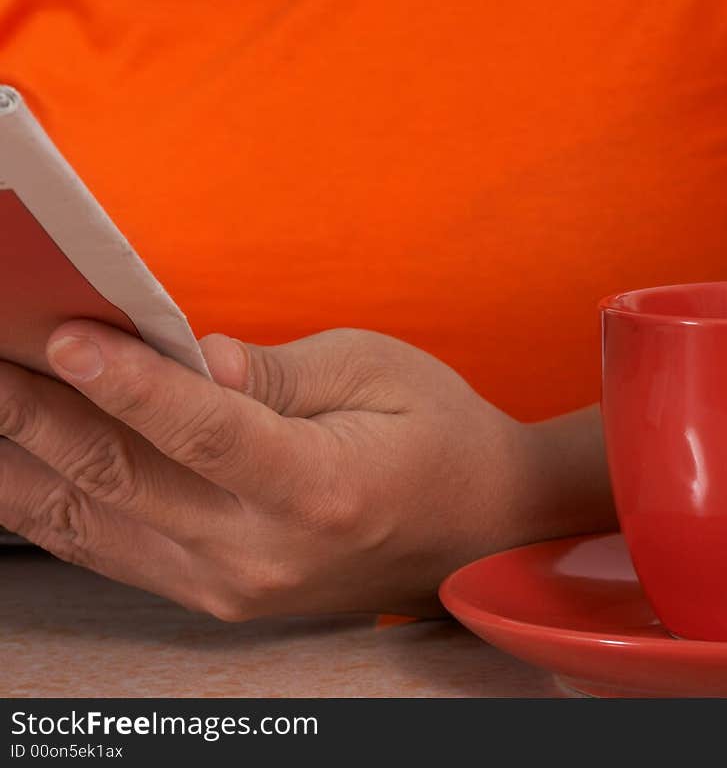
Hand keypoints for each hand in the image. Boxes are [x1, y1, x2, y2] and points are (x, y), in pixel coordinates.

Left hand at [0, 324, 609, 619]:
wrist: (476, 528)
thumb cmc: (434, 431)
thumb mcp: (374, 370)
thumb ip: (276, 371)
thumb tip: (189, 354)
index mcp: (318, 488)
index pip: (204, 432)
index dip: (129, 384)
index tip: (65, 336)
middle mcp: (262, 553)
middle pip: (128, 480)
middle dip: (40, 414)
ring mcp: (229, 587)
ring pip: (96, 525)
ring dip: (23, 463)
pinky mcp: (211, 595)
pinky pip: (109, 554)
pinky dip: (49, 510)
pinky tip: (10, 471)